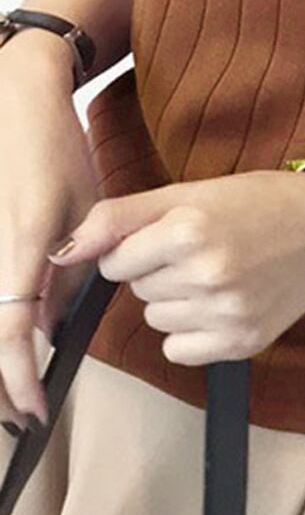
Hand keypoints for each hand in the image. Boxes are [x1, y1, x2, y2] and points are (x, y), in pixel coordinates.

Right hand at [0, 46, 97, 431]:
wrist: (18, 100)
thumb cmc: (57, 150)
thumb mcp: (86, 207)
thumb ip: (71, 267)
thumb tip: (52, 327)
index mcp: (24, 246)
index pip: (13, 331)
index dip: (20, 377)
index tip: (36, 410)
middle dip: (3, 384)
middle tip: (26, 414)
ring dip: (2, 355)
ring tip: (23, 388)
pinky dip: (4, 322)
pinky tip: (23, 336)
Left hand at [46, 170, 304, 365]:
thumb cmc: (259, 203)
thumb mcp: (190, 192)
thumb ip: (120, 216)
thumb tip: (64, 252)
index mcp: (189, 229)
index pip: (116, 261)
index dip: (139, 247)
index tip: (173, 236)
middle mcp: (206, 273)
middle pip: (138, 291)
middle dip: (160, 271)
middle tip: (205, 249)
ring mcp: (225, 312)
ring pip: (156, 320)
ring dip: (177, 301)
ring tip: (218, 273)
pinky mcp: (241, 341)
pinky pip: (179, 350)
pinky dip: (192, 332)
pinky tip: (222, 303)